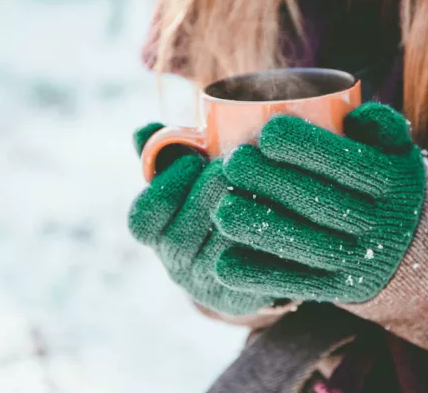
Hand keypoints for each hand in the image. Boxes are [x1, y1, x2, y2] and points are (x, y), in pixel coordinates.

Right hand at [128, 123, 275, 314]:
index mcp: (155, 235)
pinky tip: (285, 211)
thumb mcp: (187, 180)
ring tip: (263, 182)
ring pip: (220, 252)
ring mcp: (208, 285)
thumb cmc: (211, 207)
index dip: (165, 187)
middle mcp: (176, 264)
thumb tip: (143, 131)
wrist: (243, 264)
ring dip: (242, 214)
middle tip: (236, 164)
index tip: (194, 159)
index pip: (142, 218)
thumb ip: (165, 155)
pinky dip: (269, 239)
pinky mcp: (244, 297)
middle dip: (210, 192)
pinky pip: (255, 271)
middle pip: (181, 236)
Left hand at [212, 103, 425, 303]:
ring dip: (260, 228)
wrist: (411, 246)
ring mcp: (360, 260)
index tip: (267, 132)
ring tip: (223, 209)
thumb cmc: (384, 183)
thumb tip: (352, 115)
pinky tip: (225, 263)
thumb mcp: (397, 150)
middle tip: (233, 162)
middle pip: (320, 202)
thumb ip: (381, 124)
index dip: (305, 146)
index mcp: (394, 182)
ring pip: (305, 246)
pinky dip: (259, 276)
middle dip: (272, 181)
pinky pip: (297, 284)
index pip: (348, 162)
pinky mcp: (340, 289)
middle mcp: (382, 223)